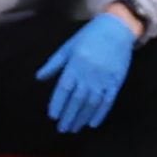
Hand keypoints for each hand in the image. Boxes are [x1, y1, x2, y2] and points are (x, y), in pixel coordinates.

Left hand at [35, 11, 137, 133]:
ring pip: (91, 104)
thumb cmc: (89, 36)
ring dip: (82, 118)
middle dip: (69, 116)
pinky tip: (92, 124)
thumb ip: (54, 63)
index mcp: (75, 65)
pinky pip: (107, 102)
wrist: (117, 28)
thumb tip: (39, 77)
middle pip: (77, 100)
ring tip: (74, 128)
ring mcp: (104, 80)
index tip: (53, 116)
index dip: (58, 104)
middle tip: (62, 129)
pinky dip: (100, 114)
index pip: (64, 89)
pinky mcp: (116, 82)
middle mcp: (89, 74)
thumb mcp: (68, 46)